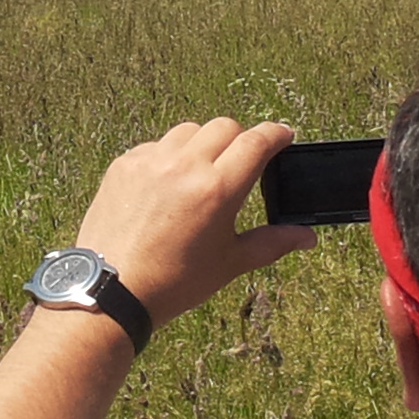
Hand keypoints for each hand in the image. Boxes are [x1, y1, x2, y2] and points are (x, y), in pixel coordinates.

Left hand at [68, 117, 309, 331]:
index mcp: (217, 189)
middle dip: (240, 140)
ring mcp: (150, 161)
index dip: (276, 134)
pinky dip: (169, 157)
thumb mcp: (230, 263)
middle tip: (241, 163)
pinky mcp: (124, 164)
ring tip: (202, 174)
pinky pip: (156, 146)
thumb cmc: (174, 281)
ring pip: (189, 131)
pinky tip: (168, 186)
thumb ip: (273, 242)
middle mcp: (185, 166)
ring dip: (203, 144)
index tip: (283, 136)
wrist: (111, 291)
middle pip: (224, 127)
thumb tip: (308, 237)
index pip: (256, 141)